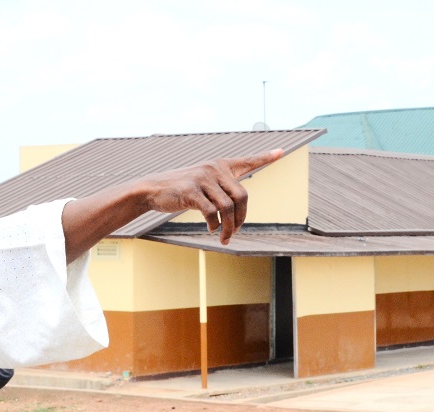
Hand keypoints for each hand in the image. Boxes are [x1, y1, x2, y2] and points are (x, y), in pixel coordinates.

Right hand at [136, 149, 282, 243]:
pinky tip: (211, 229)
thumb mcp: (202, 184)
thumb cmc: (179, 190)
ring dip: (228, 227)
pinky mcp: (191, 190)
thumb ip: (220, 191)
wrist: (152, 189)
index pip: (247, 161)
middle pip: (242, 196)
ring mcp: (203, 178)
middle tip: (234, 232)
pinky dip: (214, 224)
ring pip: (228, 207)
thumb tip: (236, 214)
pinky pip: (211, 212)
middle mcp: (214, 168)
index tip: (281, 152)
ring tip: (223, 237)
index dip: (265, 158)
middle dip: (241, 219)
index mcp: (219, 165)